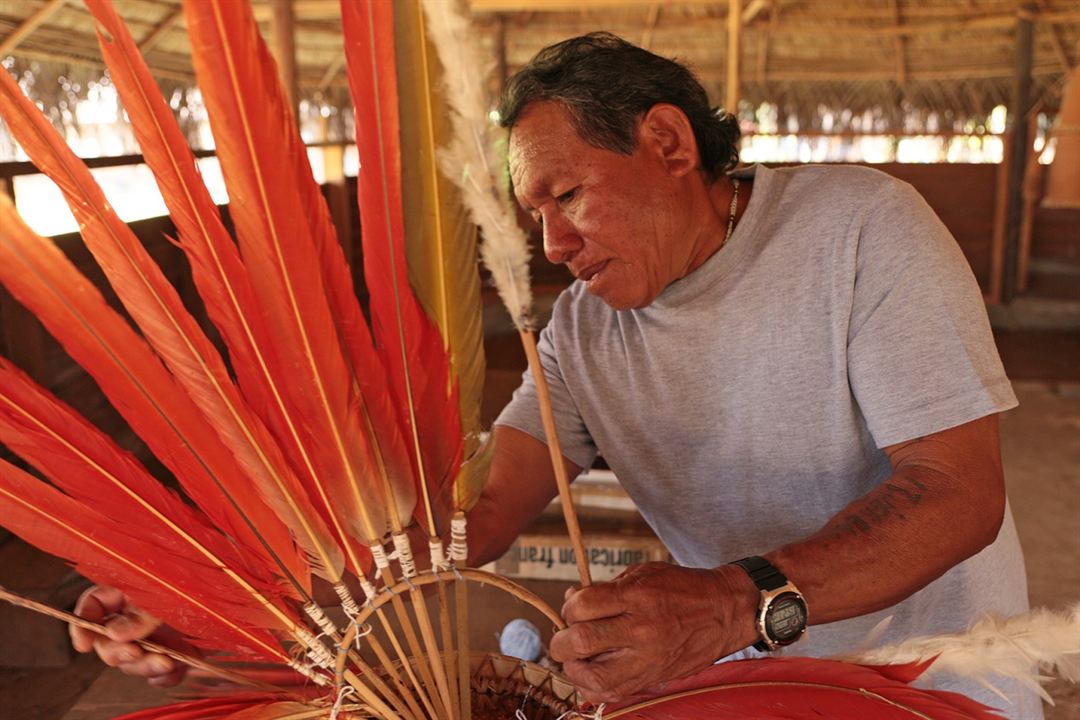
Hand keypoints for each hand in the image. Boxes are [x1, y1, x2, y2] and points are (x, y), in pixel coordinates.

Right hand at [70, 585, 194, 686]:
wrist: (243, 590)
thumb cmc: (204, 574)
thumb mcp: (168, 589)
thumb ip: (142, 613)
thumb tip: (114, 634)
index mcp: (131, 589)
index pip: (93, 605)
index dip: (82, 624)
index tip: (83, 644)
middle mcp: (138, 615)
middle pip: (109, 642)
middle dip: (121, 652)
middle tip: (137, 652)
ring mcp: (156, 634)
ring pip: (134, 661)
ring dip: (145, 666)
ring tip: (167, 661)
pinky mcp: (175, 650)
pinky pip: (160, 673)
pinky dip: (167, 675)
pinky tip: (179, 669)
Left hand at [549, 562, 758, 702]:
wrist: (722, 611)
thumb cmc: (680, 588)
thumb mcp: (641, 575)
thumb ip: (604, 589)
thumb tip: (569, 600)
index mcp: (637, 596)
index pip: (582, 606)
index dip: (568, 608)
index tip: (573, 608)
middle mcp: (642, 630)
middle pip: (581, 642)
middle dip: (562, 641)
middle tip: (566, 637)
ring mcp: (649, 659)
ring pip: (594, 678)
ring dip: (575, 669)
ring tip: (577, 658)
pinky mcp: (654, 678)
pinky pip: (614, 694)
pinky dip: (594, 688)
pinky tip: (593, 674)